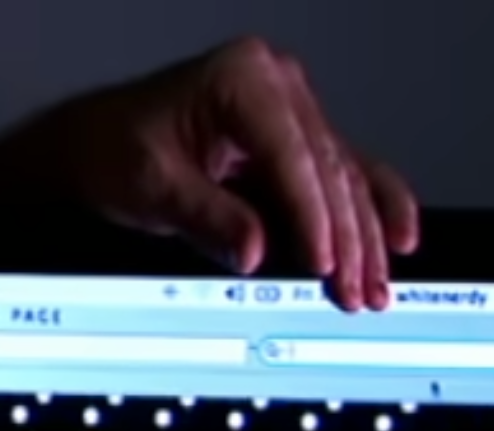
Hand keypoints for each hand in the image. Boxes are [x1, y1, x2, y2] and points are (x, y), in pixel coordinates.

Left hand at [0, 37, 418, 309]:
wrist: (97, 144)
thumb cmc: (114, 150)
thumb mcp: (152, 187)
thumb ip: (207, 219)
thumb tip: (256, 253)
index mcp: (241, 77)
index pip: (291, 155)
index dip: (312, 216)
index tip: (323, 264)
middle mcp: (276, 84)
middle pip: (327, 169)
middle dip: (345, 238)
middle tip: (354, 290)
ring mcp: (291, 109)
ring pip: (344, 177)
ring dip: (362, 236)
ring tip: (374, 286)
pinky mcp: (294, 139)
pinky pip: (344, 174)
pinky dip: (370, 209)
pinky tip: (396, 239)